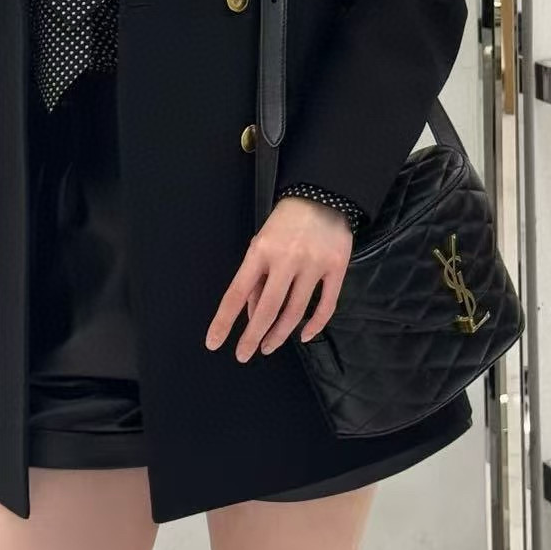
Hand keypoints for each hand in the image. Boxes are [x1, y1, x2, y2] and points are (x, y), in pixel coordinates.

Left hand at [205, 196, 354, 361]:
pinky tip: (304, 335)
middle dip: (253, 337)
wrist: (322, 195)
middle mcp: (286, 258)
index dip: (224, 320)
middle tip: (244, 355)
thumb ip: (256, 278)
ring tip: (269, 346)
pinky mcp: (336, 267)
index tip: (213, 343)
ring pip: (295, 311)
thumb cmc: (285, 223)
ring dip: (280, 334)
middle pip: (267, 309)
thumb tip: (252, 317)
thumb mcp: (261, 242)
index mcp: (260, 250)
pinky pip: (326, 305)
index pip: (237, 292)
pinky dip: (315, 325)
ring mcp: (313, 264)